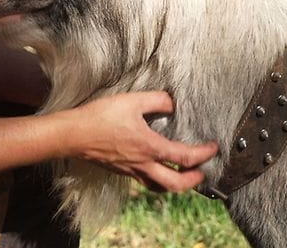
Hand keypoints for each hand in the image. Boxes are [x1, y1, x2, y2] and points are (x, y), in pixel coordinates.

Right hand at [66, 91, 217, 191]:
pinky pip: (144, 181)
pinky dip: (156, 178)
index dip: (203, 154)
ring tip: (181, 175)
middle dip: (193, 181)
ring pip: (159, 186)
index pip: (184, 157)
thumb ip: (157, 100)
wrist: (73, 134)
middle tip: (202, 173)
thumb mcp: (131, 101)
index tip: (213, 148)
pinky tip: (154, 166)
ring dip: (175, 184)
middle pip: (175, 184)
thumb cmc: (100, 117)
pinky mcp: (120, 170)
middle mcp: (142, 164)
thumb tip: (172, 102)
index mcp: (150, 147)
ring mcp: (130, 170)